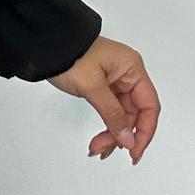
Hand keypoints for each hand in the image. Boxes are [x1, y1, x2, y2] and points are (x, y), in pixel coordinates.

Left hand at [44, 35, 158, 163]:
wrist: (45, 43)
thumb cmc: (69, 54)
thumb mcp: (92, 86)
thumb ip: (112, 114)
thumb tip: (129, 139)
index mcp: (132, 68)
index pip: (149, 106)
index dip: (144, 132)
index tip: (134, 152)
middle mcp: (128, 74)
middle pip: (134, 114)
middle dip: (120, 135)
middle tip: (102, 149)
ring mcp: (116, 80)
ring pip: (122, 115)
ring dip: (112, 134)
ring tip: (96, 147)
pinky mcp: (103, 86)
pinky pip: (111, 110)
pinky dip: (106, 125)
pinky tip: (98, 139)